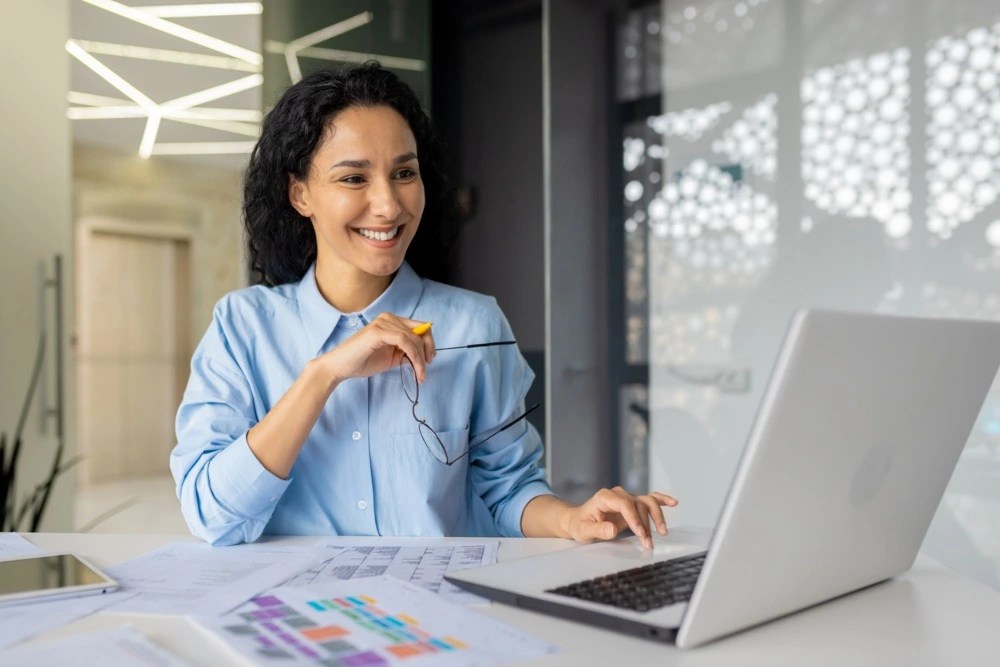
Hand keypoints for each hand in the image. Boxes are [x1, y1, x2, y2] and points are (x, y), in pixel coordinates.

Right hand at [321, 313, 434, 384]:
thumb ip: (405, 351)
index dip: (429, 343)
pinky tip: (414, 368)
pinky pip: (405, 342)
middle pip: (421, 330)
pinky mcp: (378, 331)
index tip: (429, 360)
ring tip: (420, 374)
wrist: (340, 367)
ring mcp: (383, 322)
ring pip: (414, 338)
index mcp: (391, 321)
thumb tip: (423, 355)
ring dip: (421, 358)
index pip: (419, 326)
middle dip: (428, 351)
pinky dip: (414, 356)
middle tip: (426, 369)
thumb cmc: (362, 361)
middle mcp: (388, 317)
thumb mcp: (391, 356)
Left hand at [563, 486, 677, 548]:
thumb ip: (598, 530)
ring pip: (647, 502)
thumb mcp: (584, 530)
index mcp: (605, 497)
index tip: (640, 534)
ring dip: (657, 516)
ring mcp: (627, 498)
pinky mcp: (633, 504)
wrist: (578, 520)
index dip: (634, 518)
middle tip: (648, 543)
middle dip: (646, 524)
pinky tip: (673, 503)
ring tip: (663, 532)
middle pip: (639, 504)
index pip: (625, 504)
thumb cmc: (580, 524)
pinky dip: (662, 500)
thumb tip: (612, 530)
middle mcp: (618, 494)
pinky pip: (650, 499)